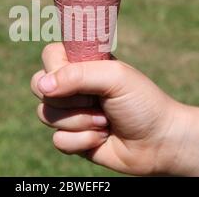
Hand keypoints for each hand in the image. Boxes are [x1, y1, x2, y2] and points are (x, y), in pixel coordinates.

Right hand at [31, 43, 187, 175]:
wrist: (159, 142)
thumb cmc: (142, 103)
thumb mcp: (114, 78)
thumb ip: (77, 75)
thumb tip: (42, 85)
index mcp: (82, 64)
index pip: (49, 56)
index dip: (58, 69)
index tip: (81, 79)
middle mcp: (72, 87)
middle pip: (39, 87)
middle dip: (71, 100)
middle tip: (97, 101)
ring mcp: (70, 112)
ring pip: (46, 115)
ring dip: (81, 122)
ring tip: (105, 121)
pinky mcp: (72, 138)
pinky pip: (58, 140)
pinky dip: (82, 141)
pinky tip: (102, 138)